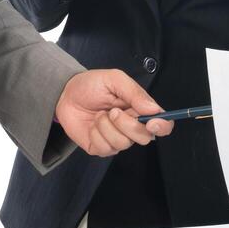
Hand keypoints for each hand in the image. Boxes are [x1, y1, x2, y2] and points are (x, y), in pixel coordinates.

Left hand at [56, 69, 173, 155]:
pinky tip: (92, 124)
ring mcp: (117, 139)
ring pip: (124, 143)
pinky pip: (106, 148)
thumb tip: (153, 109)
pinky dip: (96, 133)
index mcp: (140, 110)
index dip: (163, 126)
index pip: (163, 124)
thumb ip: (135, 93)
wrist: (65, 94)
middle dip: (128, 124)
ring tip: (99, 114)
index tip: (152, 122)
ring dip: (107, 127)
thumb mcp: (114, 79)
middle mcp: (132, 127)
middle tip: (112, 111)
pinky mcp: (102, 148)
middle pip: (145, 137)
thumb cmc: (91, 85)